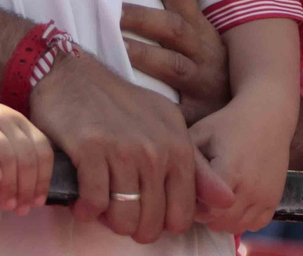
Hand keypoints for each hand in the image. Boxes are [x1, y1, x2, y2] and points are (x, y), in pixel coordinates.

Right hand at [0, 94, 52, 214]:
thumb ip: (13, 154)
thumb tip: (26, 193)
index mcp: (18, 122)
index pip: (42, 149)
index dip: (43, 178)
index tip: (38, 202)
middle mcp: (5, 118)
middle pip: (25, 155)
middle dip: (27, 186)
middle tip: (21, 209)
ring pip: (6, 152)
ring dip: (10, 182)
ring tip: (7, 204)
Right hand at [28, 50, 222, 241]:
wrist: (74, 76)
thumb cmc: (120, 106)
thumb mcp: (166, 128)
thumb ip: (197, 168)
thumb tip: (227, 200)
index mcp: (178, 147)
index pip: (181, 216)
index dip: (160, 223)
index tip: (144, 211)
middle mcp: (156, 149)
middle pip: (150, 224)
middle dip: (132, 226)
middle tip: (117, 209)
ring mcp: (124, 149)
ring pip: (123, 219)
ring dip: (107, 219)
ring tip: (100, 202)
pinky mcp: (91, 150)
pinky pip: (94, 204)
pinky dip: (86, 208)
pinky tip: (83, 197)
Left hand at [120, 0, 230, 123]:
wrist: (249, 111)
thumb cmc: (208, 69)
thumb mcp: (198, 40)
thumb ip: (167, 20)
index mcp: (201, 28)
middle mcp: (203, 50)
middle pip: (172, 27)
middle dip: (140, 16)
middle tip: (108, 8)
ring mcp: (201, 81)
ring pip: (172, 64)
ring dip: (141, 54)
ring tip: (111, 46)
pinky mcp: (197, 111)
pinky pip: (175, 108)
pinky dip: (154, 106)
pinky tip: (127, 104)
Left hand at [189, 98, 290, 234]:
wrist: (267, 116)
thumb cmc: (228, 123)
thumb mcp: (200, 134)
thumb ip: (186, 161)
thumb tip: (172, 189)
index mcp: (230, 171)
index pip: (206, 212)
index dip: (194, 206)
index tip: (192, 191)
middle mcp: (251, 187)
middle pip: (221, 223)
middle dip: (207, 215)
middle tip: (203, 196)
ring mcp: (265, 195)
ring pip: (238, 226)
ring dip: (225, 218)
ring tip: (219, 198)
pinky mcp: (275, 198)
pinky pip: (257, 224)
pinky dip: (245, 219)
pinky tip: (236, 201)